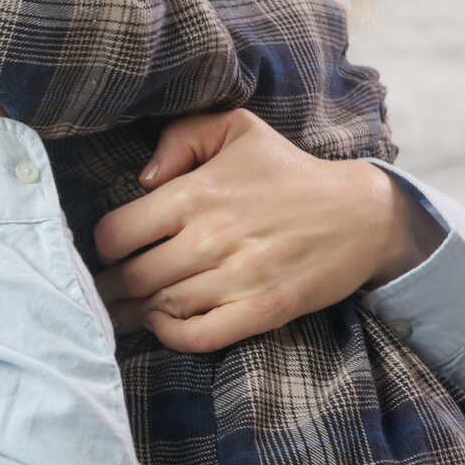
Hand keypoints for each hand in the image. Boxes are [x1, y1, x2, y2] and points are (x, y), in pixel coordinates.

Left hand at [92, 109, 444, 351]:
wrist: (360, 213)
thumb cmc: (287, 170)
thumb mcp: (235, 128)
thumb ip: (180, 138)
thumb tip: (143, 178)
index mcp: (196, 193)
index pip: (117, 232)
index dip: (104, 246)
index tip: (110, 250)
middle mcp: (212, 236)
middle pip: (134, 276)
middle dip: (111, 287)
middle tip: (104, 290)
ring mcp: (240, 276)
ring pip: (163, 306)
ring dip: (136, 312)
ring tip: (125, 310)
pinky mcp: (265, 308)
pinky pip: (202, 336)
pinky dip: (173, 336)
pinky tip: (163, 324)